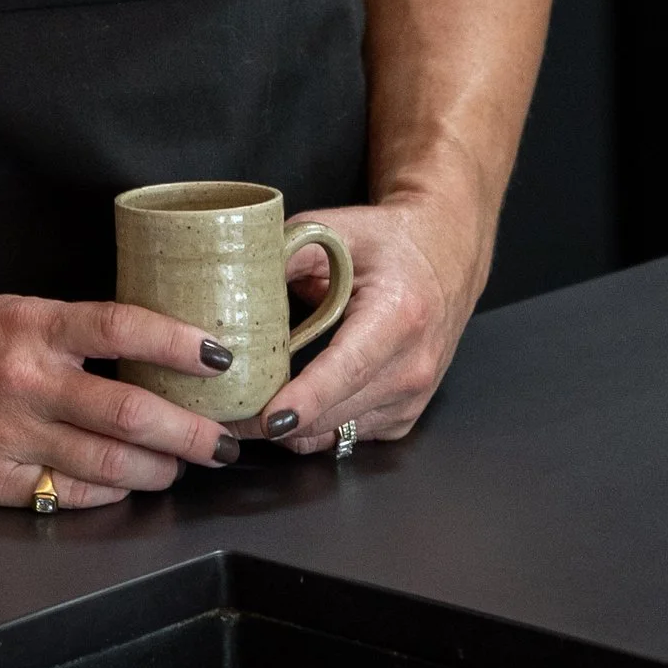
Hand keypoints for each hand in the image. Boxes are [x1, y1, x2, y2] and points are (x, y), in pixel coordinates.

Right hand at [0, 293, 251, 508]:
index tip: (222, 357)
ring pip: (109, 465)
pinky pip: (68, 496)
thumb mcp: (11, 314)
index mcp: (32, 325)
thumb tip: (150, 351)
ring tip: (182, 467)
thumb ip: (72, 332)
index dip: (179, 343)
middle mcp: (25, 379)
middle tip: (226, 442)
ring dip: (160, 471)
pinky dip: (109, 494)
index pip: (122, 326)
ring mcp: (9, 436)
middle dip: (191, 433)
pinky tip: (127, 487)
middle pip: (130, 412)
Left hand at [248, 190, 490, 455]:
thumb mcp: (336, 230)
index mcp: (398, 316)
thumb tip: (235, 289)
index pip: (348, 368)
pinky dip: (314, 428)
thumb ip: (286, 256)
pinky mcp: (405, 418)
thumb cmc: (389, 241)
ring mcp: (412, 399)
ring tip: (244, 409)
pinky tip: (289, 405)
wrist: (446, 255)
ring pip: (335, 434)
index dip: (306, 398)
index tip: (270, 418)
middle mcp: (412, 366)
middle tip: (222, 411)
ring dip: (289, 429)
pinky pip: (347, 436)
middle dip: (273, 421)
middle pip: (334, 412)